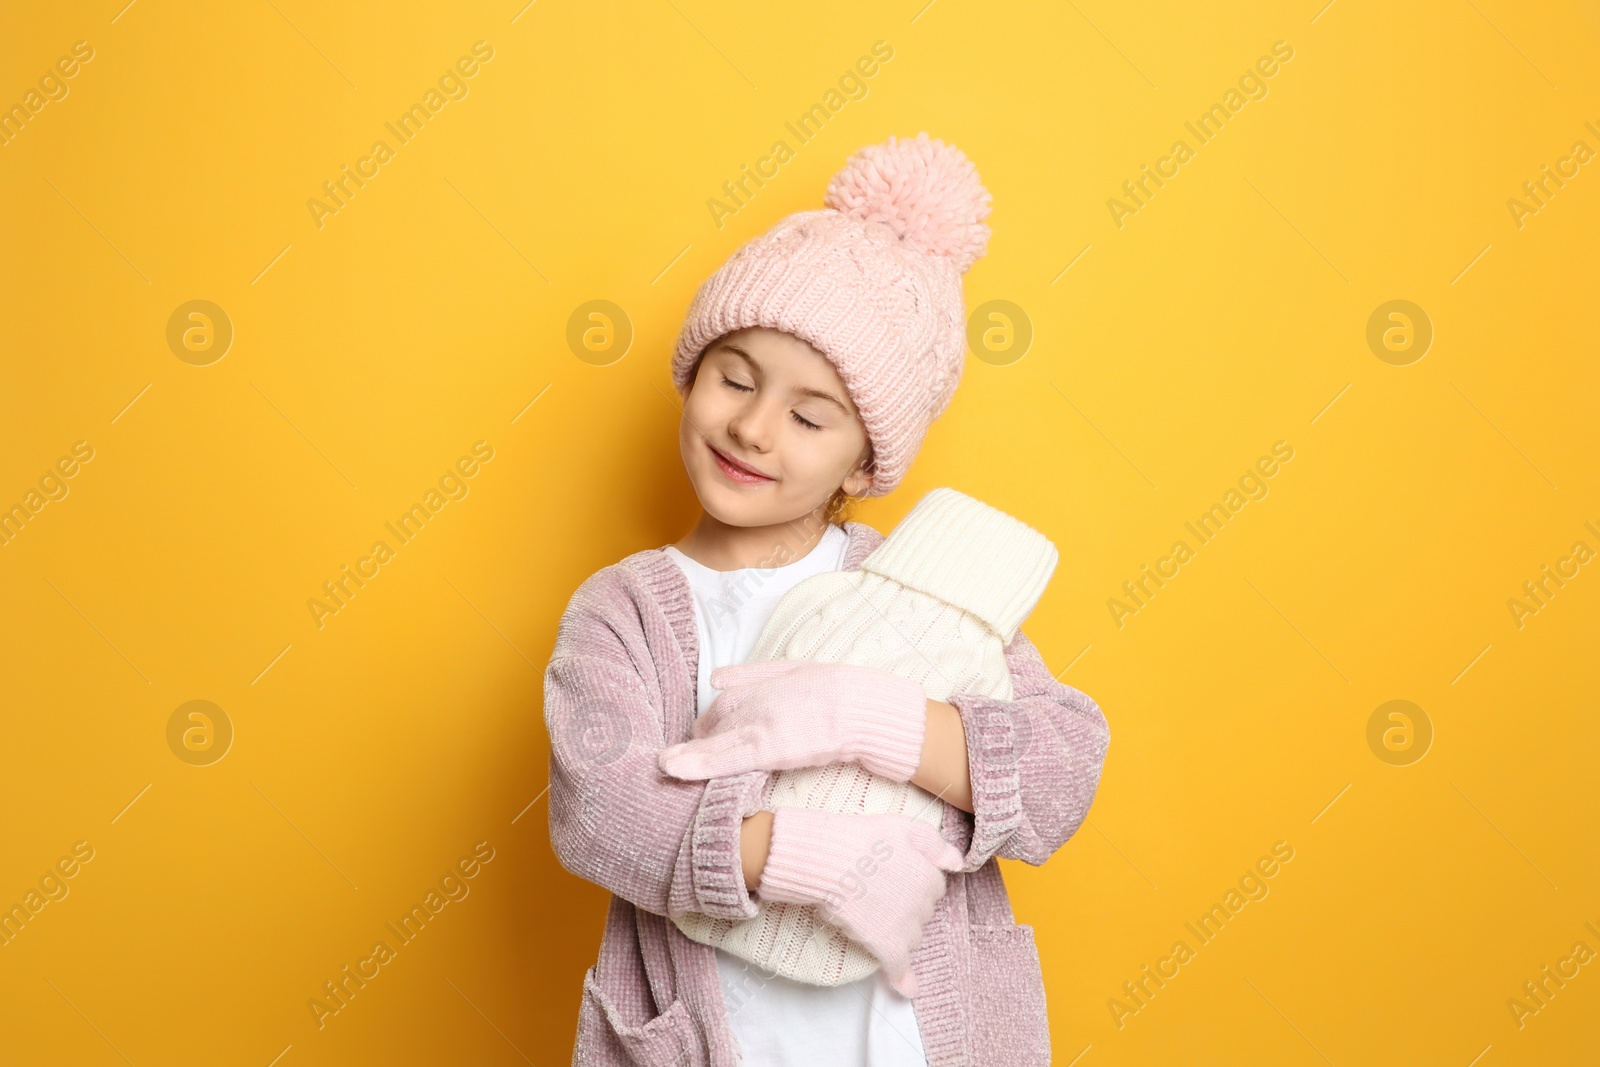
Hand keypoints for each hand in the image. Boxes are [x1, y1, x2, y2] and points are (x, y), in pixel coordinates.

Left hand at [658, 660, 927, 780]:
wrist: (860, 706)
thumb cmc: (833, 688)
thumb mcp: (790, 669)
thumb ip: (750, 673)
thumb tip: (714, 677)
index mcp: (755, 686)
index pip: (720, 707)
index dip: (709, 726)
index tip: (702, 739)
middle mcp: (750, 704)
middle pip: (713, 726)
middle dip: (699, 744)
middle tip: (688, 760)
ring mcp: (757, 727)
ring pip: (711, 744)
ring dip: (684, 756)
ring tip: (663, 767)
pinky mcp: (768, 749)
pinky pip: (726, 759)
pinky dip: (697, 764)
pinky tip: (674, 769)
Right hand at [756, 807, 962, 996]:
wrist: (830, 861)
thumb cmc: (862, 839)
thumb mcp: (905, 827)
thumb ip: (936, 844)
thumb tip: (959, 863)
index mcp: (930, 876)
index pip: (932, 887)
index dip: (913, 882)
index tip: (895, 878)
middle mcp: (924, 905)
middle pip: (922, 912)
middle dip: (905, 906)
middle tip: (878, 892)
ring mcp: (906, 927)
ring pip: (911, 936)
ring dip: (898, 930)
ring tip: (871, 915)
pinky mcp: (886, 946)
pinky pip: (898, 967)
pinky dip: (902, 978)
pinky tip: (907, 988)